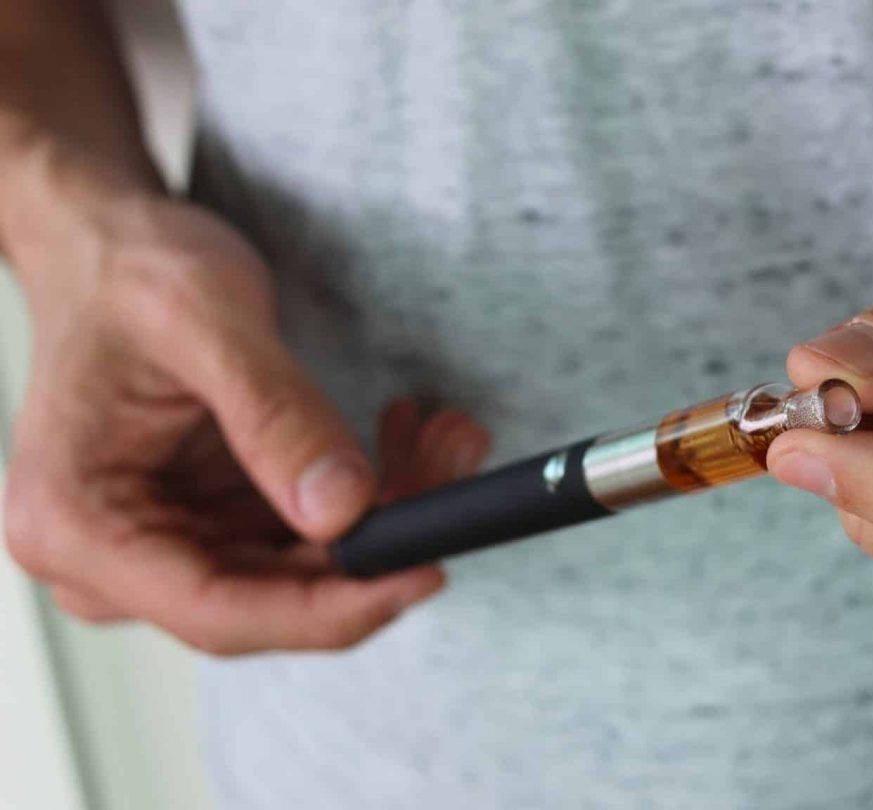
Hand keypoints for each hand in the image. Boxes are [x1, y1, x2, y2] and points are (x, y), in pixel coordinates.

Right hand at [1, 155, 489, 653]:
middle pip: (273, 600)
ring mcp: (168, 547)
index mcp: (78, 526)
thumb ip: (276, 416)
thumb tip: (342, 510)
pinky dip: (371, 493)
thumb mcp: (204, 318)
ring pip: (307, 571)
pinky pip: (310, 535)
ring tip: (447, 435)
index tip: (422, 571)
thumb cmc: (128, 271)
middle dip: (379, 545)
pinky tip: (408, 434)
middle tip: (454, 469)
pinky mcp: (213, 525)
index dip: (330, 609)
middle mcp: (112, 560)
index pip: (218, 612)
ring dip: (390, 513)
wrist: (110, 245)